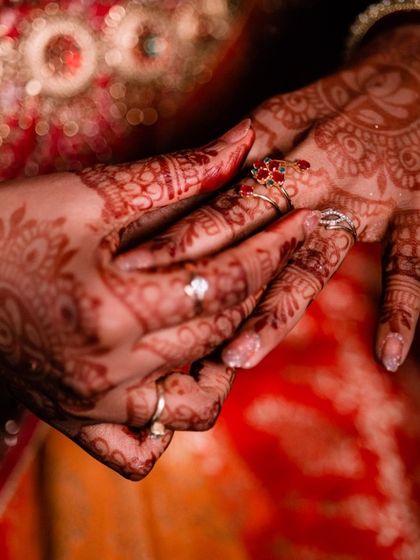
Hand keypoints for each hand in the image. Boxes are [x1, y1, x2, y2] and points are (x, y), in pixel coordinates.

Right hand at [0, 120, 262, 477]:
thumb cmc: (12, 224)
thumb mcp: (91, 193)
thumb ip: (176, 175)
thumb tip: (242, 146)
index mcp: (114, 307)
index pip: (226, 284)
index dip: (272, 248)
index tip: (300, 222)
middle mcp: (107, 369)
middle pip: (218, 335)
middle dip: (261, 289)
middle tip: (277, 255)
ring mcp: (91, 404)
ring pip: (193, 405)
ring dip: (222, 363)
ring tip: (226, 322)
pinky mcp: (75, 419)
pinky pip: (138, 452)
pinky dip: (168, 424)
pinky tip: (173, 379)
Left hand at [119, 24, 418, 372]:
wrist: (412, 78)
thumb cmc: (338, 103)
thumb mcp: (283, 114)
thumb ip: (236, 153)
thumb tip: (177, 183)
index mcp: (277, 149)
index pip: (219, 202)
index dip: (176, 237)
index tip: (132, 271)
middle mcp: (313, 175)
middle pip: (254, 236)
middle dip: (209, 281)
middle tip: (163, 322)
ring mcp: (363, 196)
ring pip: (312, 262)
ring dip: (275, 311)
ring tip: (239, 359)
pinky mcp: (414, 208)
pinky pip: (409, 264)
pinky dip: (403, 311)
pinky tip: (387, 359)